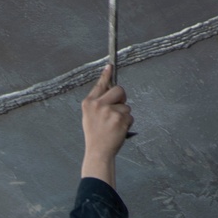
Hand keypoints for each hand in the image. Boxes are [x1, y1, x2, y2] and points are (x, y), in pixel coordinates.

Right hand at [81, 65, 133, 182]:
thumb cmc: (95, 135)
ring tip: (113, 127)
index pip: (100, 85)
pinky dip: (127, 124)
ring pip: (126, 106)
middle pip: (119, 90)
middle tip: (117, 110)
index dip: (106, 75)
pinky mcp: (119, 118)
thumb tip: (112, 89)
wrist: (98, 152)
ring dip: (124, 116)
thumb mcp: (90, 117)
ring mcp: (109, 111)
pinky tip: (118, 131)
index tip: (110, 65)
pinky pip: (130, 116)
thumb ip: (98, 103)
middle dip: (122, 98)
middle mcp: (98, 104)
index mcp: (88, 103)